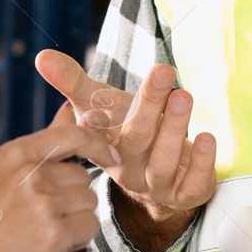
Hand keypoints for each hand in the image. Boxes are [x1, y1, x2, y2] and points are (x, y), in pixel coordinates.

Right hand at [0, 102, 119, 251]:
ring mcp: (42, 204)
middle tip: (40, 221)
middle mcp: (28, 174)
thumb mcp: (2, 179)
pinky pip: (90, 227)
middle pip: (83, 176)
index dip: (97, 144)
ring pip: (89, 202)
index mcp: (13, 155)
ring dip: (76, 221)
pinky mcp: (54, 234)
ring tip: (42, 235)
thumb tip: (67, 109)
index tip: (111, 156)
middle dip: (73, 199)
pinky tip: (50, 249)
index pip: (70, 134)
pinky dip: (78, 241)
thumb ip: (40, 147)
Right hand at [36, 50, 217, 251]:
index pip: (100, 130)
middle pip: (137, 138)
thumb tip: (42, 56)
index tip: (128, 83)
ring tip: (184, 96)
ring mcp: (157, 184)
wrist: (157, 178)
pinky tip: (209, 139)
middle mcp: (129, 168)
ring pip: (164, 161)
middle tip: (165, 72)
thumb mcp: (100, 107)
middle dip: (150, 105)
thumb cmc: (125, 132)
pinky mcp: (185, 194)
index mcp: (105, 147)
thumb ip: (74, 82)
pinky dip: (202, 163)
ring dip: (176, 128)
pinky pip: (193, 184)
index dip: (111, 110)